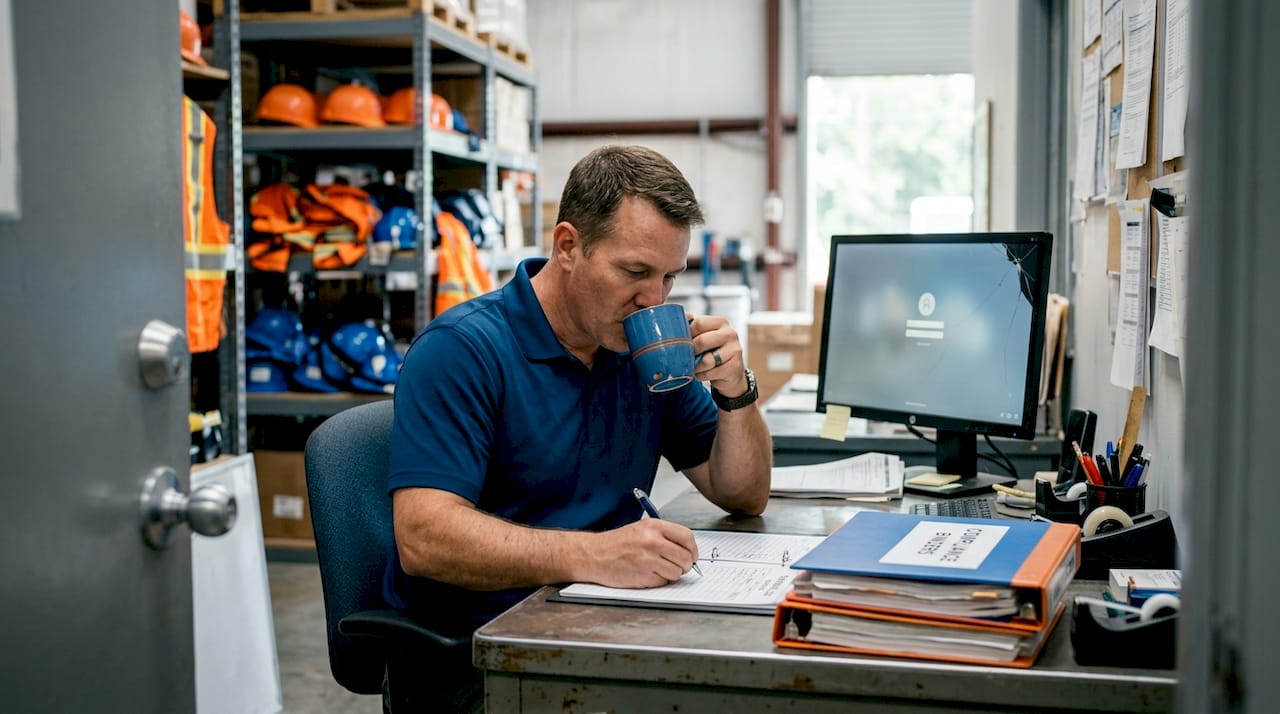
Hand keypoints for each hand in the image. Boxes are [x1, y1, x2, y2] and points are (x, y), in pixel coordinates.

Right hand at [581, 519, 699, 588]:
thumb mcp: (642, 529)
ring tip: (658, 568)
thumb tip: (688, 550)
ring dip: (671, 574)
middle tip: (677, 565)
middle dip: (685, 565)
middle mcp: (653, 541)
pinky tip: (647, 573)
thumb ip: (665, 536)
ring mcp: (648, 559)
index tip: (692, 555)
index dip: (693, 549)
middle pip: (685, 557)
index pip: (687, 537)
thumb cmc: (617, 543)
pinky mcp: (643, 576)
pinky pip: (663, 581)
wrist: (594, 554)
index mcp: (654, 526)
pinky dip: (659, 580)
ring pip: (677, 572)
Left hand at [688, 314, 747, 396]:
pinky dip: (702, 375)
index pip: (699, 323)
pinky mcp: (735, 366)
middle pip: (702, 341)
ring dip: (696, 366)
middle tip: (688, 356)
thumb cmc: (713, 351)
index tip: (683, 342)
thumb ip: (693, 326)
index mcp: (721, 322)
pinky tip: (704, 373)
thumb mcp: (704, 336)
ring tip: (696, 367)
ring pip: (706, 360)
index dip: (687, 334)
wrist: (730, 373)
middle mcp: (730, 333)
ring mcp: (734, 350)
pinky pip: (710, 373)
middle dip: (691, 352)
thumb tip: (684, 316)